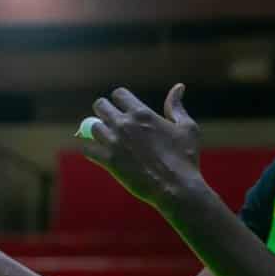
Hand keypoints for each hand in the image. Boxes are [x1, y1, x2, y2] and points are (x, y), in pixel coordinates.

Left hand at [78, 84, 201, 209]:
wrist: (177, 188)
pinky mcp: (109, 161)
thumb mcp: (187, 128)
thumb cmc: (186, 158)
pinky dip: (88, 149)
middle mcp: (125, 124)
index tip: (124, 109)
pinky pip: (87, 149)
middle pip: (100, 105)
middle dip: (105, 111)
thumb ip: (176, 107)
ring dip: (97, 131)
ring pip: (92, 127)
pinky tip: (93, 151)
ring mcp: (115, 142)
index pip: (118, 94)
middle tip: (111, 122)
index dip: (120, 100)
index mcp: (142, 113)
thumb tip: (178, 87)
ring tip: (105, 138)